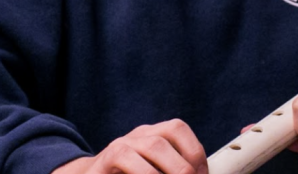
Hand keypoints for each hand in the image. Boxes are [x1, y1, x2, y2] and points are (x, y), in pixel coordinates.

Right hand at [53, 119, 206, 173]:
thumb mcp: (155, 169)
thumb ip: (173, 168)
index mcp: (151, 136)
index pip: (177, 128)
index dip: (195, 153)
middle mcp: (134, 137)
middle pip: (161, 140)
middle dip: (182, 168)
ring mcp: (117, 148)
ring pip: (148, 147)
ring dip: (165, 172)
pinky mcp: (102, 163)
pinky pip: (124, 159)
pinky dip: (144, 173)